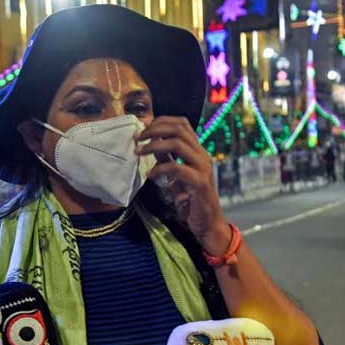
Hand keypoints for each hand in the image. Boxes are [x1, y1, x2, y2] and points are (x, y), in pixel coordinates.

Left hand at [137, 117, 231, 255]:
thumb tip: (152, 145)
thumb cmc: (192, 200)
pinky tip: (150, 175)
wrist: (207, 223)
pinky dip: (160, 168)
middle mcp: (202, 155)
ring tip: (139, 153)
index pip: (182, 123)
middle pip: (179, 129)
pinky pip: (178, 168)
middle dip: (155, 129)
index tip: (142, 127)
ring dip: (154, 146)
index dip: (160, 121)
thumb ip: (167, 159)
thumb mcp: (176, 175)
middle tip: (137, 138)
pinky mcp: (200, 183)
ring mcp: (203, 168)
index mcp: (197, 151)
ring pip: (178, 144)